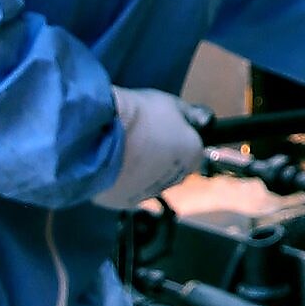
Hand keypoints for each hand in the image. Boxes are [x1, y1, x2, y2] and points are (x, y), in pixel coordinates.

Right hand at [92, 87, 206, 208]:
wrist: (100, 137)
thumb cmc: (138, 114)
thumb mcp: (169, 103)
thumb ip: (190, 115)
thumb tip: (204, 121)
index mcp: (192, 154)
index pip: (195, 151)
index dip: (182, 139)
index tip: (168, 130)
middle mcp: (176, 178)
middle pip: (175, 169)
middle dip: (164, 158)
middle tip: (145, 140)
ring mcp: (151, 192)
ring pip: (152, 182)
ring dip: (144, 172)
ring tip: (125, 153)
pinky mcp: (125, 202)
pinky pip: (128, 191)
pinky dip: (123, 181)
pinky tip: (112, 166)